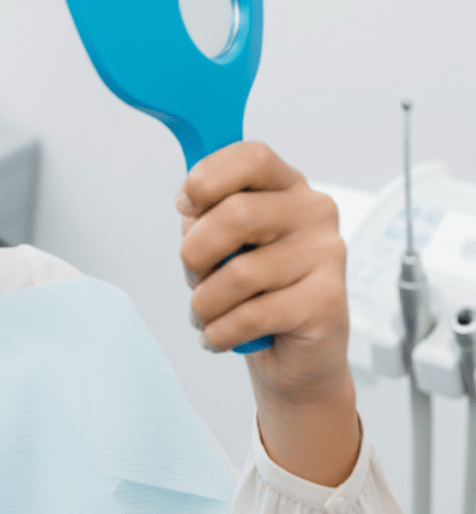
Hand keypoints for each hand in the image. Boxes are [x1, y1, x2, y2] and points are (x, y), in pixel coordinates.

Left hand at [176, 142, 349, 404]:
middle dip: (195, 253)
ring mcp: (327, 256)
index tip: (186, 205)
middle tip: (193, 277)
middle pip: (236, 214)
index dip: (208, 177)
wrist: (298, 355)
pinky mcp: (327, 302)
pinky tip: (219, 336)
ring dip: (205, 302)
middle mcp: (314, 213)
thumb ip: (207, 216)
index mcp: (288, 187)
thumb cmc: (255, 290)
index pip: (252, 157)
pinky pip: (251, 315)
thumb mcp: (225, 243)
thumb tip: (189, 205)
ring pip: (240, 273)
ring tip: (206, 314)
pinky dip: (220, 331)